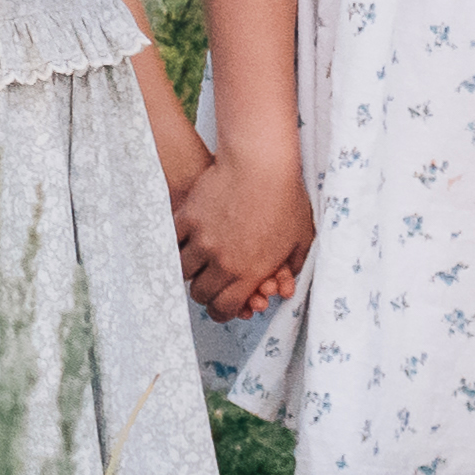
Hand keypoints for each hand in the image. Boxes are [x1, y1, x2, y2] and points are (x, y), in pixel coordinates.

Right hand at [180, 135, 313, 318]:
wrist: (261, 162)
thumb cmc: (285, 196)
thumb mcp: (301, 238)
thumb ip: (292, 266)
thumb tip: (286, 282)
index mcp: (250, 272)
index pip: (224, 307)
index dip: (221, 312)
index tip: (221, 308)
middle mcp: (223, 261)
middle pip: (201, 293)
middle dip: (206, 293)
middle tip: (210, 284)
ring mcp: (202, 240)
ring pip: (183, 270)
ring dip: (190, 270)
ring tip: (197, 262)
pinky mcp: (188, 218)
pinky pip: (172, 242)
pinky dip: (176, 245)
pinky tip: (184, 242)